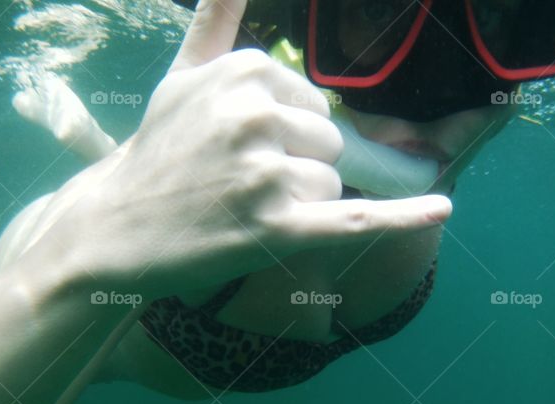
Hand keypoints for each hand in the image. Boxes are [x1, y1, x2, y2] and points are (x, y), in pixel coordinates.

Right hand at [34, 0, 451, 297]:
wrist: (114, 224)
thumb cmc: (156, 149)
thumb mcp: (181, 75)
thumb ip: (216, 22)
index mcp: (248, 70)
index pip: (315, 106)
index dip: (287, 136)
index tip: (239, 152)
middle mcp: (258, 114)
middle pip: (328, 145)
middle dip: (295, 169)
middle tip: (235, 186)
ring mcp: (266, 172)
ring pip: (329, 187)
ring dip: (296, 206)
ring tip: (238, 210)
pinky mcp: (274, 228)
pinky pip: (354, 218)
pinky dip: (402, 218)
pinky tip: (440, 208)